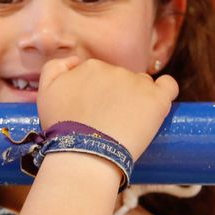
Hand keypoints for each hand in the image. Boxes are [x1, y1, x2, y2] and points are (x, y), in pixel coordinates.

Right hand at [37, 56, 178, 161]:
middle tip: (108, 123)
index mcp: (90, 66)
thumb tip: (74, 60)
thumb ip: (55, 68)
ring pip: (142, 85)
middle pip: (121, 79)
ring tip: (127, 125)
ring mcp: (137, 83)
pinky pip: (169, 86)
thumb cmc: (63, 130)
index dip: (98, 93)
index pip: (100, 75)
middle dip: (116, 96)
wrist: (84, 154)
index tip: (95, 112)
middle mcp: (114, 69)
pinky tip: (157, 105)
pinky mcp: (156, 99)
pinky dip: (165, 91)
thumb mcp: (46, 92)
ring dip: (137, 99)